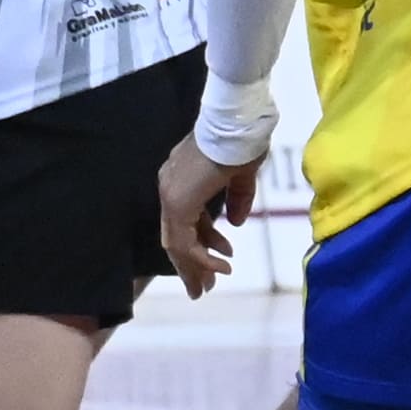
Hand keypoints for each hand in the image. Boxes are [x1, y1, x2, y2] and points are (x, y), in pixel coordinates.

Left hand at [158, 136, 257, 295]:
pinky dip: (202, 258)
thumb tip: (237, 223)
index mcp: (179, 180)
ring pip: (177, 243)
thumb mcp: (241, 176)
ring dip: (194, 267)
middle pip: (176, 236)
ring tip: (208, 286)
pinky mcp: (178, 203)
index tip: (221, 259)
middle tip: (205, 285)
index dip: (202, 243)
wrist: (235, 123)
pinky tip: (222, 268)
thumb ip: (238, 199)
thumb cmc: (241, 142)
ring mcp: (171, 195)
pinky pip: (185, 241)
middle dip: (192, 263)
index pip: (185, 221)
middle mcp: (169, 188)